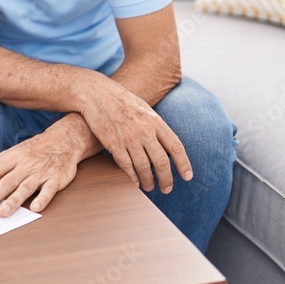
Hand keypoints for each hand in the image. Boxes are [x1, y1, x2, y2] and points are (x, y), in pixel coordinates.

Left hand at [0, 131, 79, 216]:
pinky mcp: (55, 179)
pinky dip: (42, 198)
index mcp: (12, 158)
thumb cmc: (33, 150)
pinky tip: (35, 208)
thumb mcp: (9, 153)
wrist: (63, 140)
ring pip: (25, 187)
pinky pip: (49, 190)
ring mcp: (40, 172)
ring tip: (2, 213)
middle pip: (6, 182)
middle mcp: (25, 165)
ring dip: (14, 200)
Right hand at [77, 73, 192, 193]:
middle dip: (167, 179)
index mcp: (155, 121)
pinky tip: (135, 182)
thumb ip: (157, 127)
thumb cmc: (122, 101)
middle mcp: (144, 131)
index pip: (175, 147)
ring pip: (144, 167)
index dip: (183, 164)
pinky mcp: (114, 144)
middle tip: (167, 189)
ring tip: (150, 187)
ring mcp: (129, 138)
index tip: (187, 177)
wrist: (97, 94)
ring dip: (148, 181)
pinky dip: (132, 177)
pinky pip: (126, 166)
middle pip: (161, 162)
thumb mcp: (145, 109)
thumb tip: (168, 145)